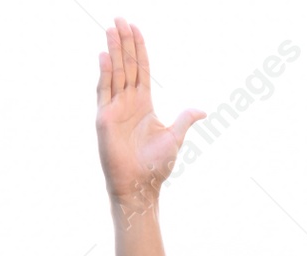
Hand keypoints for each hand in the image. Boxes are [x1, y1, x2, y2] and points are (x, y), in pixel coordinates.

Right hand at [95, 18, 204, 213]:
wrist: (141, 186)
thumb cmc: (157, 166)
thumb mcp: (175, 138)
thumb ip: (185, 120)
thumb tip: (203, 110)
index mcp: (144, 104)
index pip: (141, 69)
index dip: (139, 49)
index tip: (136, 29)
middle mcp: (128, 102)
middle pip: (126, 65)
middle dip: (124, 42)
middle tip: (119, 19)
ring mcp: (115, 109)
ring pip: (115, 73)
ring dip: (114, 51)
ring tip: (111, 29)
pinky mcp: (105, 119)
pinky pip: (104, 91)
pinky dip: (104, 73)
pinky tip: (105, 56)